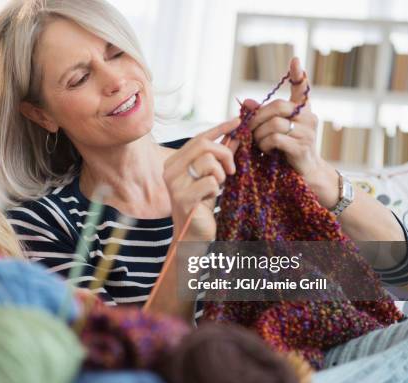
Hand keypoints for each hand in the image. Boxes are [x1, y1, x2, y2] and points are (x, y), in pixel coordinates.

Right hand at [163, 118, 240, 240]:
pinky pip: (210, 181)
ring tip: (217, 187)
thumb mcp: (213, 176)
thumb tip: (236, 135)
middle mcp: (169, 170)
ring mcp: (174, 184)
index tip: (238, 121)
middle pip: (204, 145)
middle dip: (225, 154)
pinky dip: (216, 189)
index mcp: (174, 162)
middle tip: (231, 170)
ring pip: (208, 161)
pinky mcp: (183, 198)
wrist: (193, 235)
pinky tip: (210, 198)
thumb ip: (221, 156)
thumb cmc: (202, 205)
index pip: (199, 137)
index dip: (220, 128)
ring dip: (221, 175)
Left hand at [246, 57, 338, 207]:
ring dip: (259, 135)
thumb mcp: (274, 132)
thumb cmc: (288, 152)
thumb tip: (246, 102)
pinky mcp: (301, 147)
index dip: (298, 75)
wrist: (306, 175)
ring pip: (273, 124)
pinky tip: (266, 150)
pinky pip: (275, 138)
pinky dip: (265, 144)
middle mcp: (309, 118)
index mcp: (303, 111)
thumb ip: (262, 116)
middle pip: (277, 107)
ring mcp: (307, 132)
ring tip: (259, 144)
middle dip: (257, 118)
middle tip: (247, 129)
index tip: (294, 60)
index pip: (303, 89)